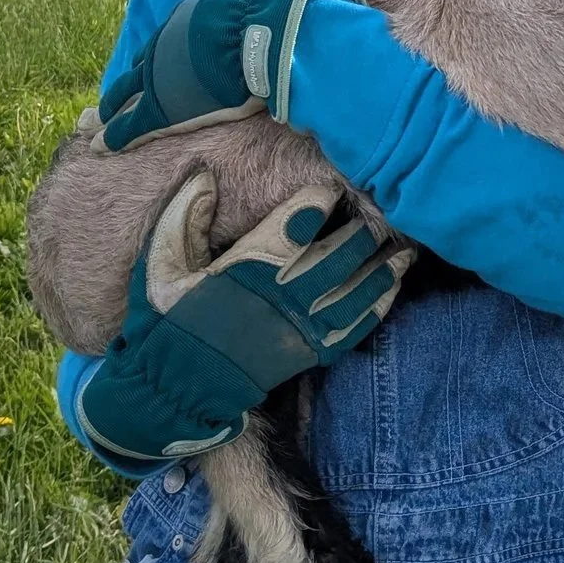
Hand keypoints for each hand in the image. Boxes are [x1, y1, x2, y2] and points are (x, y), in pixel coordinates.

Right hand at [75, 170, 412, 461]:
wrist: (175, 388)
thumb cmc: (166, 320)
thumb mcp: (159, 263)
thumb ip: (181, 215)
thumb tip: (203, 175)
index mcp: (246, 268)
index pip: (295, 225)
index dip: (320, 201)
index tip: (333, 184)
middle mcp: (281, 295)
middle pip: (337, 255)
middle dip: (362, 229)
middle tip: (382, 206)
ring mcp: (299, 327)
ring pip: (354, 290)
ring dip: (382, 267)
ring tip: (405, 246)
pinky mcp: (308, 353)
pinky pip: (354, 327)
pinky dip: (378, 304)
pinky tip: (393, 285)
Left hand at [97, 0, 363, 152]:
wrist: (269, 32)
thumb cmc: (276, 18)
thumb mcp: (265, 5)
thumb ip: (267, 13)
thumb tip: (298, 8)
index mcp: (192, 18)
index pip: (170, 43)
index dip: (160, 60)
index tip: (151, 71)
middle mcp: (169, 42)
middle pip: (141, 67)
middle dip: (127, 84)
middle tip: (111, 101)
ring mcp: (161, 74)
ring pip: (126, 94)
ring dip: (114, 110)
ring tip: (101, 127)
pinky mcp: (162, 107)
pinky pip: (132, 123)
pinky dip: (117, 135)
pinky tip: (104, 145)